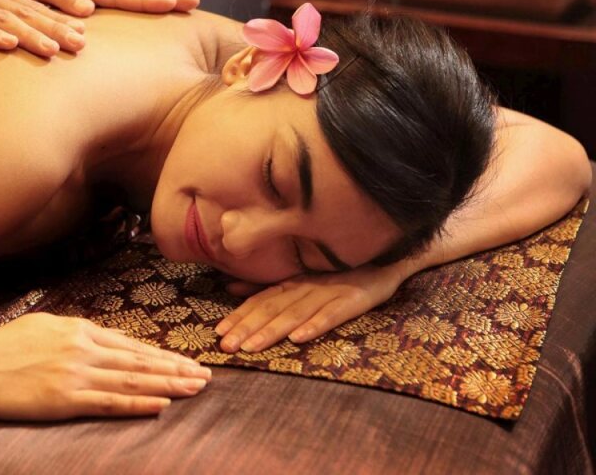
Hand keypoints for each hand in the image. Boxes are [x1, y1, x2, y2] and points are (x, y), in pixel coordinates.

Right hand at [0, 0, 86, 56]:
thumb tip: (16, 38)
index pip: (30, 7)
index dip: (58, 21)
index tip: (84, 35)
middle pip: (26, 13)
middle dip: (56, 29)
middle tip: (82, 45)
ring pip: (5, 20)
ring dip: (32, 35)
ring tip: (55, 49)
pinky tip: (10, 46)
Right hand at [0, 313, 211, 420]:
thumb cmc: (5, 346)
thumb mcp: (46, 325)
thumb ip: (78, 332)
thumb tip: (105, 338)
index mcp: (80, 330)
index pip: (131, 345)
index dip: (162, 355)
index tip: (186, 361)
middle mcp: (84, 348)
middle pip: (139, 361)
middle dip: (175, 368)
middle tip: (205, 376)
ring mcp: (76, 373)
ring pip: (132, 379)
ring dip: (167, 384)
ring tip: (194, 388)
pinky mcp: (65, 399)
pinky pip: (109, 402)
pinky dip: (137, 403)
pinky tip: (159, 405)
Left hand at [214, 264, 405, 352]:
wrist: (387, 258)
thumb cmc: (340, 273)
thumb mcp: (302, 278)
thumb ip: (268, 286)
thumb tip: (230, 288)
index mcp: (293, 282)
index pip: (260, 301)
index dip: (239, 316)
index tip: (218, 332)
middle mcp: (307, 286)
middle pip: (272, 309)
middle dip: (247, 328)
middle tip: (227, 346)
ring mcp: (330, 292)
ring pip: (296, 313)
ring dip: (272, 331)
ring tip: (252, 347)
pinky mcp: (355, 299)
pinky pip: (333, 314)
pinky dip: (315, 324)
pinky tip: (300, 337)